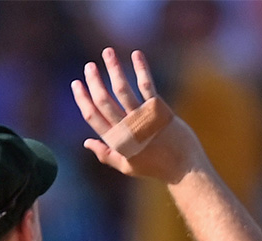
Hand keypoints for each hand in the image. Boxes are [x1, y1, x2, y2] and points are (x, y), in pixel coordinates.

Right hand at [73, 48, 199, 183]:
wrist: (184, 168)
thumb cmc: (156, 167)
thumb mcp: (128, 165)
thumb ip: (106, 154)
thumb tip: (86, 142)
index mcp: (117, 140)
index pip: (92, 116)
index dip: (82, 99)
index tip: (76, 83)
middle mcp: (127, 128)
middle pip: (103, 100)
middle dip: (94, 81)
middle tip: (90, 66)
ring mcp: (143, 118)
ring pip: (121, 89)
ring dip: (113, 68)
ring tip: (108, 52)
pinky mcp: (159, 110)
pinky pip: (146, 85)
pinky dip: (141, 68)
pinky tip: (136, 54)